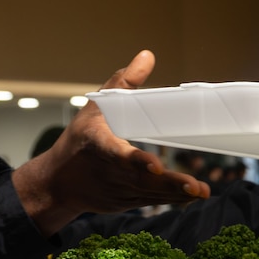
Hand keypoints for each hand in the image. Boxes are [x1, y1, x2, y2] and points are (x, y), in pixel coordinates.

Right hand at [14, 51, 208, 234]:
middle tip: (194, 186)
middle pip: (141, 179)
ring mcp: (117, 190)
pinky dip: (171, 200)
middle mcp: (108, 171)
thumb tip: (147, 56)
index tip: (156, 166)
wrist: (58, 182)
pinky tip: (193, 197)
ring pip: (149, 194)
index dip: (136, 161)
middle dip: (168, 184)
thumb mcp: (95, 108)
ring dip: (176, 194)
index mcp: (97, 144)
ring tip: (201, 192)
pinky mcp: (125, 202)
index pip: (116, 153)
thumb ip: (123, 83)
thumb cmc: (80, 139)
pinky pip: (151, 202)